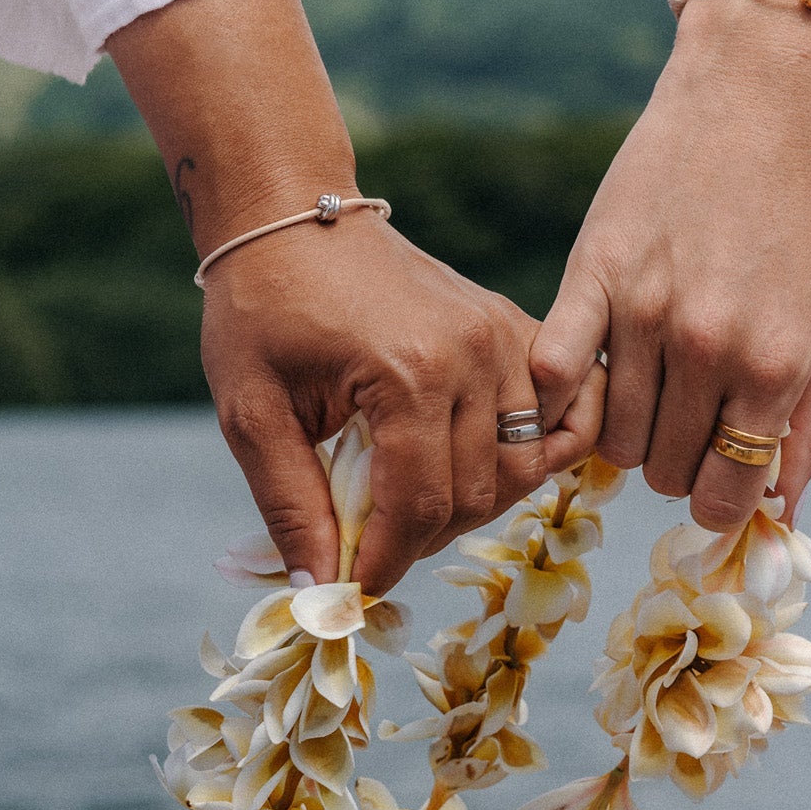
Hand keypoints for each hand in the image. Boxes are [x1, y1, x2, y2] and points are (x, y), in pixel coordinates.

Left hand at [202, 209, 604, 595]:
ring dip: (473, 504)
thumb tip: (319, 592)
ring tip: (414, 507)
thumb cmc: (261, 311)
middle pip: (478, 494)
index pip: (423, 505)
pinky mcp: (515, 327)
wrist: (291, 218)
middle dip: (423, 539)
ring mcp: (504, 336)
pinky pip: (559, 410)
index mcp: (409, 372)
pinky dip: (536, 450)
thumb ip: (290, 505)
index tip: (354, 589)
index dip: (387, 563)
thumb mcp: (251, 412)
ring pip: (523, 465)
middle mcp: (474, 353)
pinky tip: (483, 467)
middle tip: (372, 546)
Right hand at [530, 6, 810, 530]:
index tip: (711, 485)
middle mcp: (708, 345)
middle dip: (673, 464)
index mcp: (774, 364)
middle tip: (683, 421)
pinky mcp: (590, 273)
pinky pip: (551, 375)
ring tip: (644, 391)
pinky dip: (559, 397)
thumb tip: (784, 511)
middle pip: (661, 470)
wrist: (754, 102)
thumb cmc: (803, 214)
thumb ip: (809, 423)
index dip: (716, 505)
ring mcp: (643, 311)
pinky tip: (586, 378)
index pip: (725, 494)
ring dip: (624, 431)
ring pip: (608, 436)